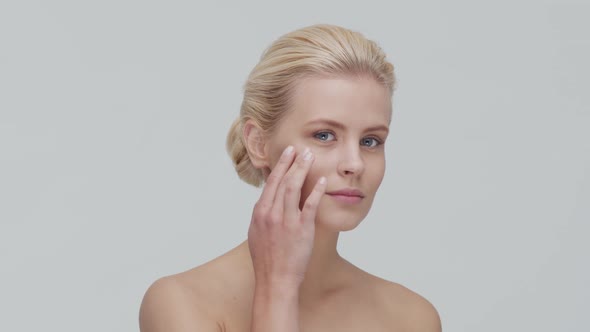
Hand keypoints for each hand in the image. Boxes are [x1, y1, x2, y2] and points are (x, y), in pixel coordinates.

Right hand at [247, 146, 326, 287]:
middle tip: (300, 149)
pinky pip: (309, 205)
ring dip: (302, 170)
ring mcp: (286, 221)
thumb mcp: (257, 232)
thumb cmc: (267, 259)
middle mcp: (271, 214)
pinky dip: (316, 191)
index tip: (288, 154)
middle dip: (292, 162)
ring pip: (293, 188)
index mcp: (260, 213)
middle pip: (282, 180)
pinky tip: (323, 181)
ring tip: (310, 157)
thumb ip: (263, 214)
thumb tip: (267, 200)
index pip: (270, 182)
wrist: (275, 279)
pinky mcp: (301, 230)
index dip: (280, 166)